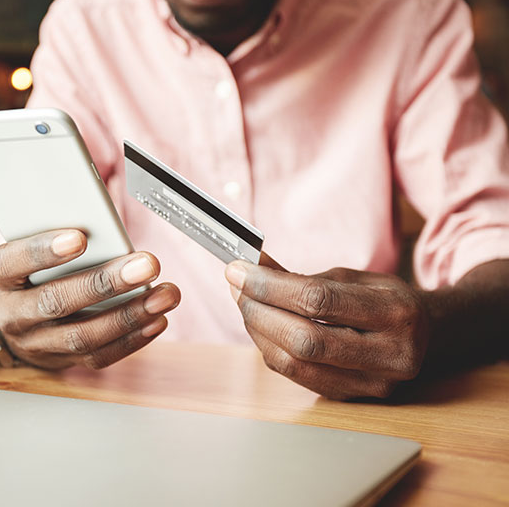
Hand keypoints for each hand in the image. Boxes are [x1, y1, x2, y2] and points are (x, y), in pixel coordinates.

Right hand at [0, 229, 180, 369]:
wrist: (17, 320)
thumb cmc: (33, 272)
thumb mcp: (33, 248)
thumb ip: (61, 236)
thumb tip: (104, 223)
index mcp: (4, 276)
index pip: (15, 261)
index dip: (44, 250)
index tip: (78, 238)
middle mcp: (15, 314)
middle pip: (57, 301)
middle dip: (105, 283)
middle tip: (146, 265)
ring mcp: (38, 343)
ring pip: (82, 335)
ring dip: (129, 315)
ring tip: (164, 295)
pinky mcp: (64, 361)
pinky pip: (99, 356)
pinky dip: (132, 339)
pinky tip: (156, 320)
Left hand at [224, 262, 428, 399]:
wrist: (427, 336)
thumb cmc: (386, 299)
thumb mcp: (353, 277)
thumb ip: (301, 276)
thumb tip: (250, 265)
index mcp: (397, 313)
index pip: (319, 300)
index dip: (270, 285)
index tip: (239, 269)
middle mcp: (390, 355)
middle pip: (304, 340)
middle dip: (259, 310)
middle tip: (236, 286)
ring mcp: (372, 384)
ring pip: (294, 363)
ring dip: (258, 330)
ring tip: (245, 302)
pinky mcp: (351, 398)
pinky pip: (296, 375)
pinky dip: (270, 348)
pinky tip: (261, 326)